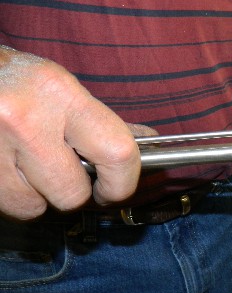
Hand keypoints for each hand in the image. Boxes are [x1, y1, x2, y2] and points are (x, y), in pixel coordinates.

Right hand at [0, 47, 143, 219]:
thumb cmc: (9, 77)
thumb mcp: (59, 87)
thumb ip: (101, 121)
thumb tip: (147, 143)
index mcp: (59, 93)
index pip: (118, 154)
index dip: (122, 183)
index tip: (114, 188)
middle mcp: (24, 118)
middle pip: (73, 194)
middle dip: (74, 191)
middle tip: (65, 172)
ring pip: (36, 206)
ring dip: (38, 194)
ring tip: (27, 163)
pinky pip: (9, 206)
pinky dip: (14, 195)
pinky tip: (8, 168)